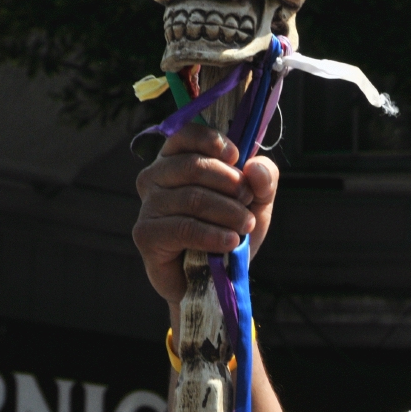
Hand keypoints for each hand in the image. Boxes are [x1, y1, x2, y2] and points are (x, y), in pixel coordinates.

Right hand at [132, 123, 278, 303]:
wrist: (217, 277)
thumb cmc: (231, 229)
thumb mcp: (257, 201)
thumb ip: (264, 179)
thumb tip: (254, 168)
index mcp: (177, 159)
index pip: (186, 134)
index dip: (214, 141)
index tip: (237, 157)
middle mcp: (155, 177)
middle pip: (194, 166)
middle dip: (231, 184)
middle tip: (248, 202)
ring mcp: (148, 205)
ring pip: (192, 198)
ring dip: (229, 213)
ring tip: (245, 226)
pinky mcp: (146, 234)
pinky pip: (184, 228)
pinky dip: (214, 235)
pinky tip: (231, 242)